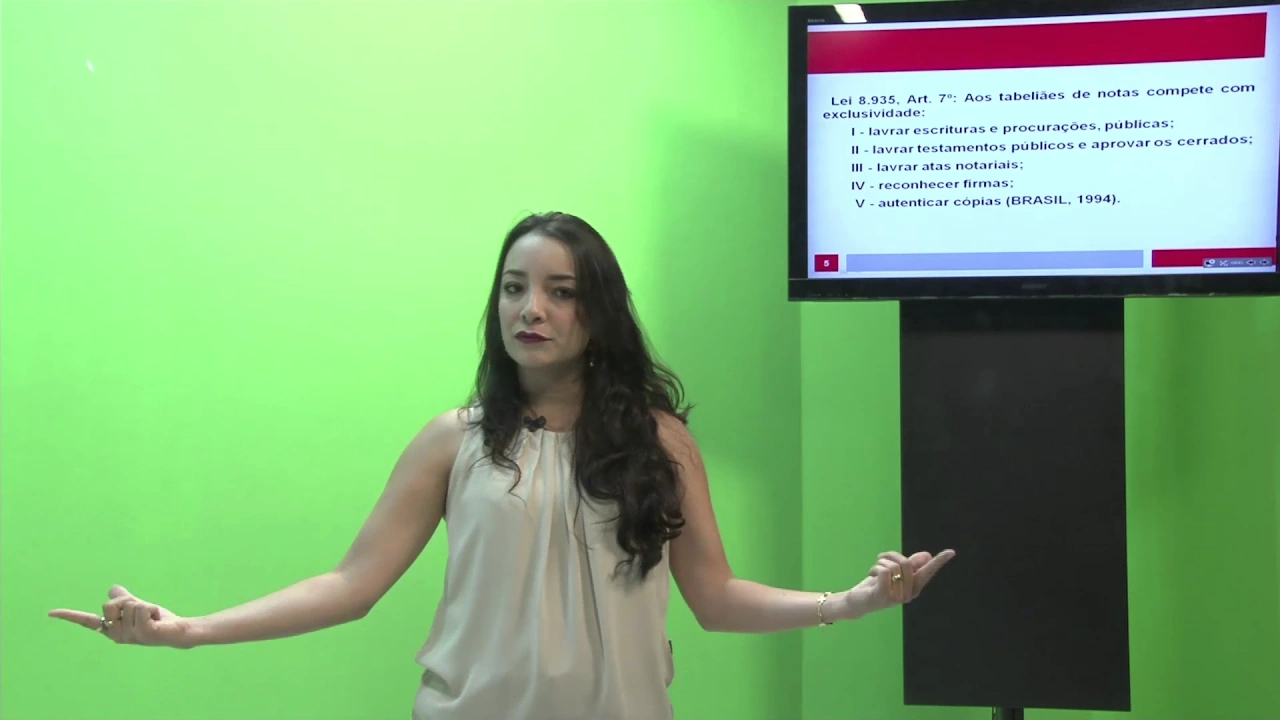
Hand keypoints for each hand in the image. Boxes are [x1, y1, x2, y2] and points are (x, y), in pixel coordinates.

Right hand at [49, 585, 194, 648]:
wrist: (178, 630)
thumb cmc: (156, 620)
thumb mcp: (136, 606)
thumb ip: (123, 598)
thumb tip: (112, 589)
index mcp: (111, 629)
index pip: (87, 621)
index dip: (69, 616)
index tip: (50, 613)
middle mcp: (116, 636)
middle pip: (111, 603)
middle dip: (128, 601)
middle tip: (142, 612)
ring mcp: (130, 636)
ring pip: (129, 604)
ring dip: (144, 606)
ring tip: (152, 617)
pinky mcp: (144, 633)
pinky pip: (142, 608)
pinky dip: (152, 609)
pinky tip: (157, 620)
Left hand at [839, 549, 955, 618]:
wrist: (857, 602)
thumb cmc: (876, 586)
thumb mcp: (894, 573)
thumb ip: (910, 565)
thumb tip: (927, 555)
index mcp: (913, 588)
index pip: (928, 572)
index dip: (939, 561)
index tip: (951, 552)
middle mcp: (908, 595)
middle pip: (907, 564)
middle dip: (892, 555)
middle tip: (881, 557)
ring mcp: (897, 597)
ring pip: (894, 566)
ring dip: (881, 561)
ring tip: (875, 569)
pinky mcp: (884, 596)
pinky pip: (885, 572)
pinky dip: (876, 567)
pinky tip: (871, 573)